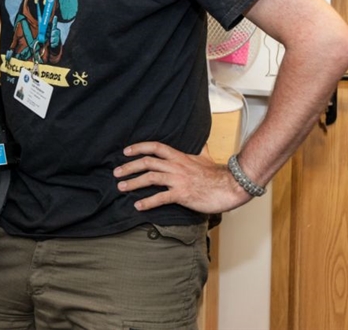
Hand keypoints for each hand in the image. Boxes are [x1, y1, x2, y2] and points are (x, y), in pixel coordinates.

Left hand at [114, 142, 250, 213]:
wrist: (231, 186)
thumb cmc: (218, 174)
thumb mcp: (206, 157)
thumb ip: (200, 149)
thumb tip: (201, 142)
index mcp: (180, 156)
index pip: (155, 147)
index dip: (139, 147)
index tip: (126, 151)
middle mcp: (176, 166)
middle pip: (147, 162)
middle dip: (129, 166)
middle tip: (116, 172)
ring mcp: (178, 180)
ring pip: (150, 178)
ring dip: (133, 182)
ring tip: (121, 187)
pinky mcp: (182, 194)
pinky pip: (160, 198)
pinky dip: (147, 202)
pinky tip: (138, 205)